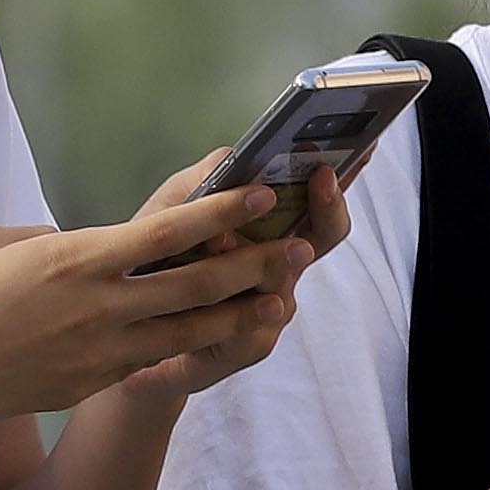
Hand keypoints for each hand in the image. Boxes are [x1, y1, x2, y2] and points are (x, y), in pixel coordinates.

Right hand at [0, 183, 286, 434]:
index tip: (261, 192)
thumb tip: (86, 248)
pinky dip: (191, 345)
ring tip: (281, 297)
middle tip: (298, 249)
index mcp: (76, 261)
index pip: (166, 233)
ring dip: (239, 313)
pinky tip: (219, 333)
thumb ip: (54, 241)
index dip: (221, 212)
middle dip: (253, 265)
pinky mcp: (90, 384)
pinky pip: (152, 359)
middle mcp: (99, 308)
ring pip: (189, 332)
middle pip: (196, 286)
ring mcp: (99, 353)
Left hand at [115, 150, 340, 401]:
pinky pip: (254, 334)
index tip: (359, 143)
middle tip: (322, 176)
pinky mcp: (246, 347)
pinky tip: (220, 298)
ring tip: (227, 236)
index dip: (343, 172)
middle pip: (322, 236)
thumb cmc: (158, 263)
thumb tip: (237, 155)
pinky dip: (239, 319)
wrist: (130, 334)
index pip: (316, 197)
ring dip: (264, 262)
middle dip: (327, 205)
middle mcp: (280, 266)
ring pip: (284, 285)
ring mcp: (269, 309)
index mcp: (269, 229)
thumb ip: (206, 182)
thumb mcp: (174, 209)